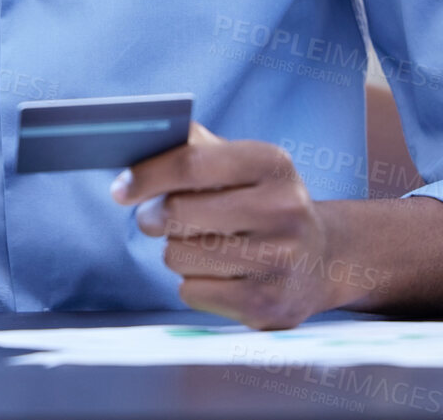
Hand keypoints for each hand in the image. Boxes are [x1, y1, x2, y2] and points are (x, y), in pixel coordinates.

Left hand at [111, 123, 370, 328]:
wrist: (322, 259)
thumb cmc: (262, 202)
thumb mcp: (240, 163)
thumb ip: (193, 146)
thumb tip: (140, 138)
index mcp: (272, 164)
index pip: (191, 164)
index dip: (146, 176)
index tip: (120, 189)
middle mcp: (284, 210)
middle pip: (178, 213)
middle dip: (154, 217)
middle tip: (154, 218)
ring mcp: (280, 260)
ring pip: (179, 255)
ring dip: (176, 251)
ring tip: (200, 245)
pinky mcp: (268, 304)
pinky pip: (191, 292)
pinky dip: (192, 283)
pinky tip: (218, 274)